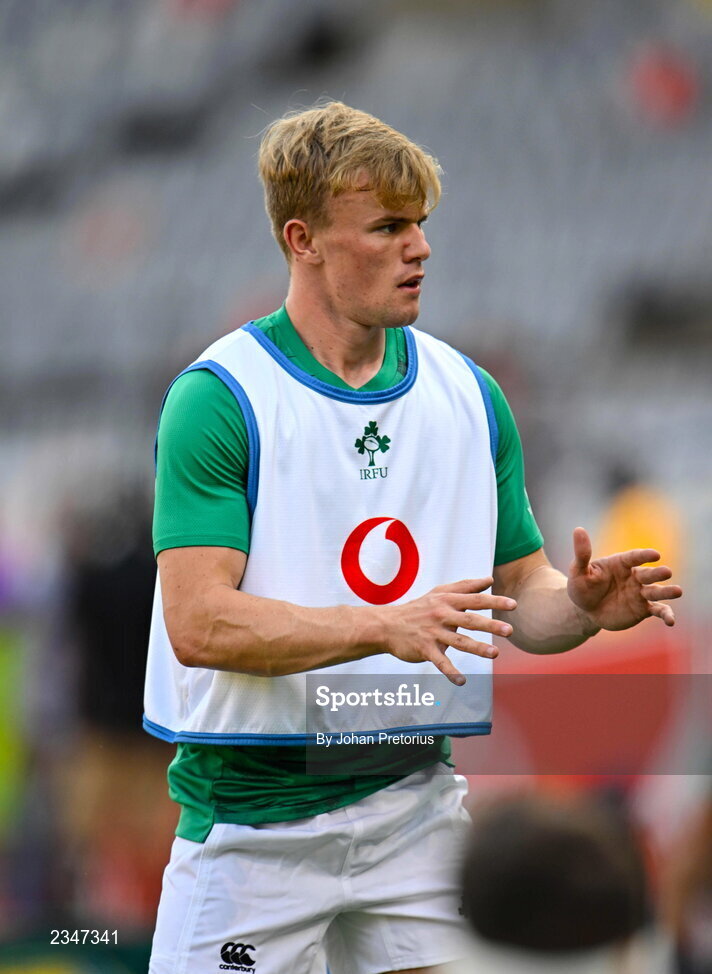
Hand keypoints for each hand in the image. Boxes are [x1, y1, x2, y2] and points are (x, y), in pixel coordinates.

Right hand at [380, 577, 516, 684]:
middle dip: (490, 625)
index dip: (494, 602)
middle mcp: (441, 615)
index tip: (513, 605)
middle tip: (510, 630)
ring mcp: (433, 633)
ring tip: (495, 654)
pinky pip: (440, 662)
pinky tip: (462, 682)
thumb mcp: (439, 593)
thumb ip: (465, 586)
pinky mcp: (425, 650)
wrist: (387, 625)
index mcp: (447, 601)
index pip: (474, 600)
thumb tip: (490, 580)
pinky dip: (450, 673)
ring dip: (477, 648)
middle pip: (469, 620)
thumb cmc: (418, 608)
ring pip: (458, 641)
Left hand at [567, 527, 681, 631]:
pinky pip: (657, 610)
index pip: (634, 557)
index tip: (655, 554)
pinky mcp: (643, 609)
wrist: (585, 610)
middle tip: (667, 572)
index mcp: (620, 563)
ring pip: (656, 591)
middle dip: (658, 573)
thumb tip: (578, 530)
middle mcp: (634, 576)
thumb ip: (582, 553)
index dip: (644, 555)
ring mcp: (640, 593)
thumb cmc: (582, 586)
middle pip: (648, 574)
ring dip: (667, 591)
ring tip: (678, 591)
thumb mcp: (578, 570)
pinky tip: (671, 621)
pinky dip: (666, 614)